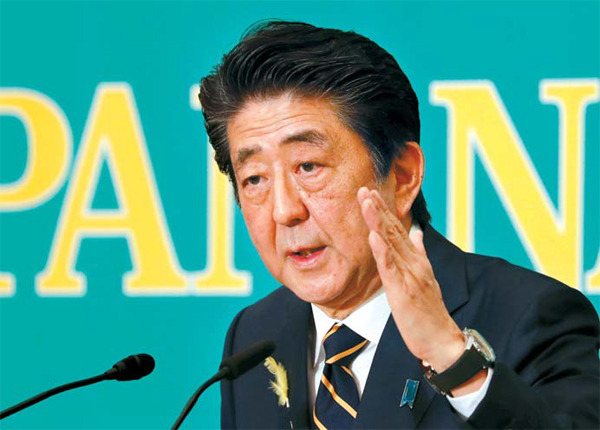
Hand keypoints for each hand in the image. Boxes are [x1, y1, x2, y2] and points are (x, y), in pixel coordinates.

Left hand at [357, 187, 464, 372]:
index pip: (397, 230)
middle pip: (393, 231)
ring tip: (367, 202)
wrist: (442, 340)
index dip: (383, 211)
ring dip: (378, 221)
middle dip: (377, 209)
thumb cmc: (429, 312)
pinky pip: (391, 268)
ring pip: (391, 243)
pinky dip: (383, 250)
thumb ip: (419, 253)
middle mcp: (414, 263)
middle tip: (364, 189)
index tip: (370, 193)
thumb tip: (417, 233)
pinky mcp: (404, 291)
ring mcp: (410, 275)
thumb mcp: (424, 278)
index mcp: (416, 260)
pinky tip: (374, 236)